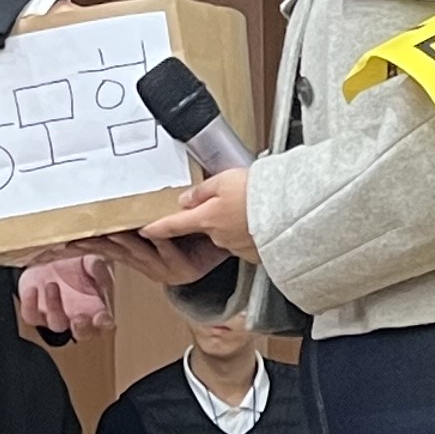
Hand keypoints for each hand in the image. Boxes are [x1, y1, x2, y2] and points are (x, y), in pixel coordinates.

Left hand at [17, 253, 116, 337]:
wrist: (48, 255)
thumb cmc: (74, 261)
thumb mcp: (90, 260)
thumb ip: (99, 269)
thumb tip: (104, 283)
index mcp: (95, 305)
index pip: (104, 322)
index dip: (104, 323)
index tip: (101, 318)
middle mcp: (76, 315)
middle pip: (82, 334)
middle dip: (82, 329)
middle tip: (79, 318)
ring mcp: (55, 315)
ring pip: (56, 324)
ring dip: (55, 307)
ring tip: (52, 285)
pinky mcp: (35, 312)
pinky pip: (31, 317)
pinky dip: (30, 305)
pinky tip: (32, 290)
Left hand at [142, 165, 257, 266]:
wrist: (290, 211)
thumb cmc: (259, 193)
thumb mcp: (224, 180)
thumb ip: (202, 191)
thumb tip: (185, 200)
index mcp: (206, 218)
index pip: (173, 225)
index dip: (156, 227)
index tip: (145, 229)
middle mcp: (218, 236)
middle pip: (206, 226)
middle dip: (214, 216)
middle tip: (232, 199)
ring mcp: (236, 246)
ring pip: (227, 233)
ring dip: (235, 222)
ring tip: (252, 207)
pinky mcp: (255, 253)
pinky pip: (247, 240)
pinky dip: (251, 232)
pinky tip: (262, 220)